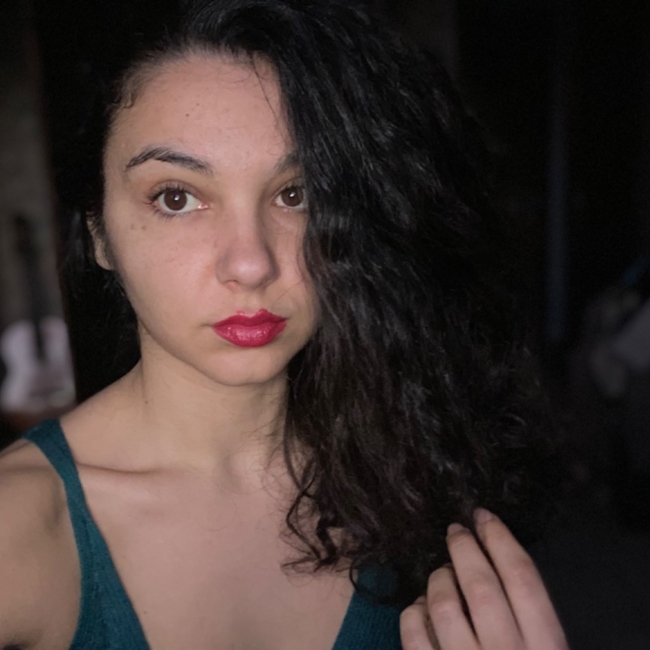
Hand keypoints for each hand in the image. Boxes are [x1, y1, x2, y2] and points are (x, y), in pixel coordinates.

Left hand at [400, 509, 568, 649]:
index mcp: (546, 647)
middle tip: (455, 531)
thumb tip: (500, 565)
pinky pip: (414, 632)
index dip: (500, 538)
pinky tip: (421, 609)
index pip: (523, 578)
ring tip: (442, 575)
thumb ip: (533, 622)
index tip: (483, 516)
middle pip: (480, 585)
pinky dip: (414, 612)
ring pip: (443, 604)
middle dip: (464, 548)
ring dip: (439, 580)